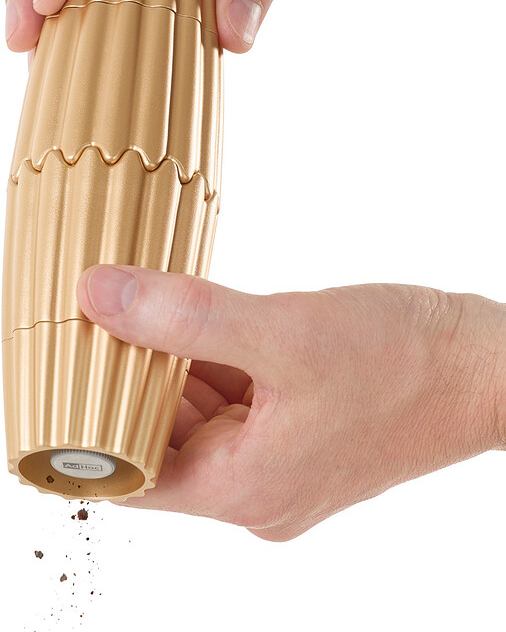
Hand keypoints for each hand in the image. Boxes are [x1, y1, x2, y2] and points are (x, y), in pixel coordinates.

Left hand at [76, 265, 504, 540]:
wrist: (483, 366)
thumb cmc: (403, 362)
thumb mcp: (281, 333)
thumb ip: (183, 318)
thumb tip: (100, 296)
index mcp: (246, 488)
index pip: (132, 474)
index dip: (91, 418)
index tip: (72, 360)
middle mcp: (259, 489)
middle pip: (164, 441)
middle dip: (132, 378)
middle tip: (108, 315)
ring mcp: (283, 460)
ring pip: (200, 417)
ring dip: (174, 366)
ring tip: (151, 309)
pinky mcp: (302, 431)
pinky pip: (238, 402)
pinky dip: (214, 363)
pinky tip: (203, 321)